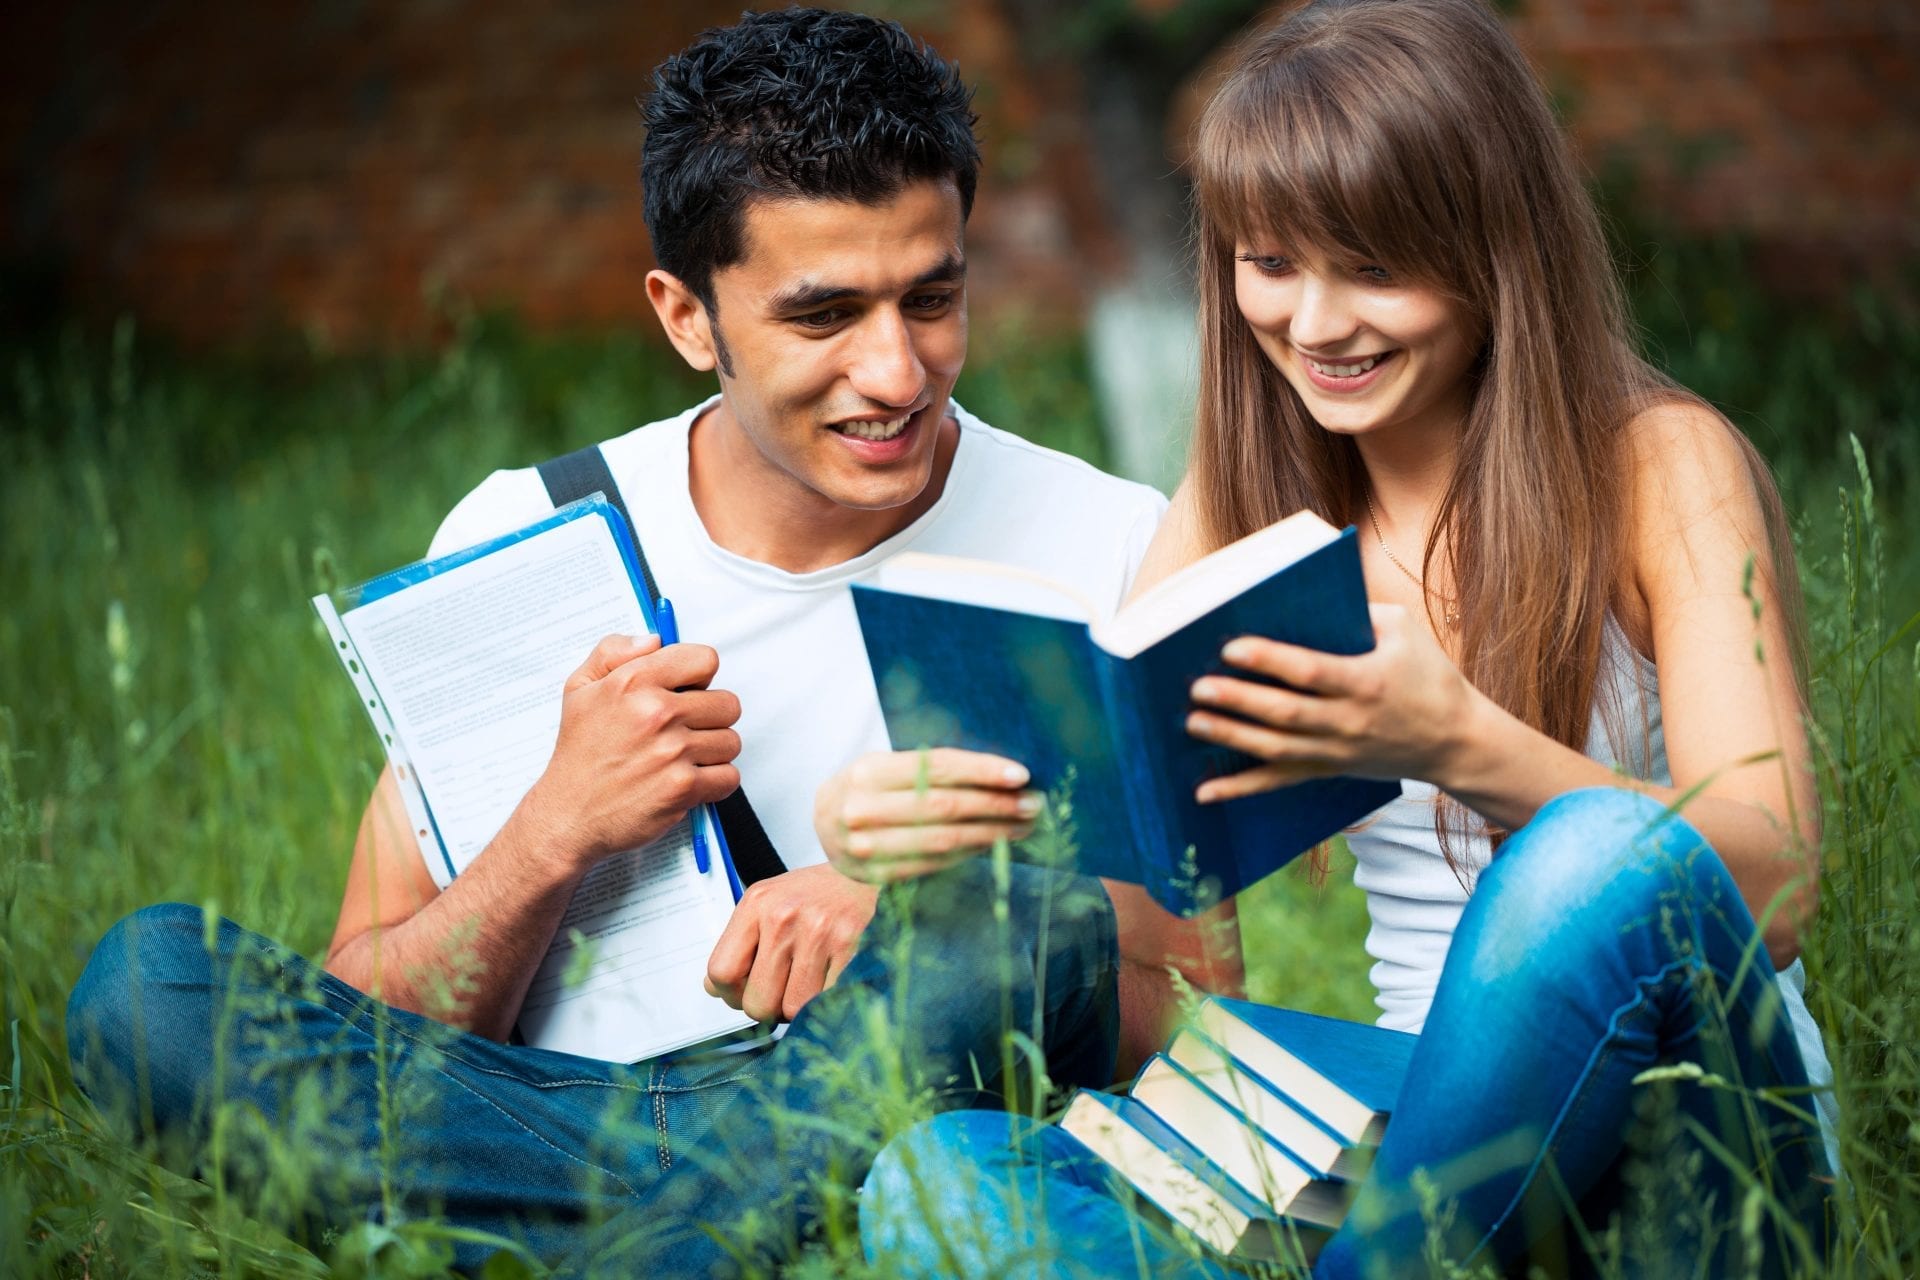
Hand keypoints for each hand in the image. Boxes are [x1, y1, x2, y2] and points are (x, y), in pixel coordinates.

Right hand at [520, 633, 742, 870]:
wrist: (568, 815)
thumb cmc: (579, 755)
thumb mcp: (579, 688)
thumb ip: (614, 651)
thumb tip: (654, 640)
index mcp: (634, 682)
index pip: (705, 659)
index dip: (700, 678)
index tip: (686, 692)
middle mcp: (656, 713)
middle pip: (728, 703)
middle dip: (710, 718)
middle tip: (683, 732)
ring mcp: (672, 751)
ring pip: (731, 741)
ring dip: (713, 752)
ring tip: (681, 759)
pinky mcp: (683, 788)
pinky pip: (729, 777)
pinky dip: (714, 783)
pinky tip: (687, 782)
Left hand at [704, 864, 878, 1022]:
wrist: (871, 873)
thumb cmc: (821, 892)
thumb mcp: (771, 901)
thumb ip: (741, 942)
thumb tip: (714, 987)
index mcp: (757, 903)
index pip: (722, 972)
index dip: (731, 994)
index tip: (744, 992)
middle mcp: (783, 916)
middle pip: (757, 1001)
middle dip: (769, 1007)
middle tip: (782, 992)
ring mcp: (818, 933)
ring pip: (793, 1009)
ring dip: (800, 1007)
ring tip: (810, 983)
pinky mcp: (851, 948)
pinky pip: (826, 1003)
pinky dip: (827, 1002)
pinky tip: (831, 982)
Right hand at [813, 748, 1042, 882]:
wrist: (822, 823)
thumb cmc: (866, 786)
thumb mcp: (885, 765)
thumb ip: (926, 768)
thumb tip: (997, 773)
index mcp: (868, 771)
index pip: (935, 768)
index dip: (981, 771)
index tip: (1020, 774)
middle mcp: (863, 809)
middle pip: (944, 806)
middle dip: (995, 805)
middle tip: (1032, 804)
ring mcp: (867, 847)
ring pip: (943, 840)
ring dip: (991, 833)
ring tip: (1022, 825)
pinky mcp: (877, 876)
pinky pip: (935, 864)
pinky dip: (969, 853)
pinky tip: (992, 844)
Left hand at [1186, 603, 1476, 801]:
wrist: (1456, 741)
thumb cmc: (1429, 675)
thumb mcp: (1404, 630)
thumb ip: (1359, 611)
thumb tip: (1304, 594)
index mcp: (1368, 682)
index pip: (1310, 672)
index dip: (1269, 660)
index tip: (1231, 647)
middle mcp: (1349, 722)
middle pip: (1284, 714)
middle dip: (1238, 700)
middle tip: (1198, 686)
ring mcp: (1336, 752)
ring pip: (1275, 749)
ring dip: (1231, 736)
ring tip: (1193, 721)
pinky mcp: (1328, 770)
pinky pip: (1278, 782)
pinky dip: (1239, 789)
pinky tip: (1204, 792)